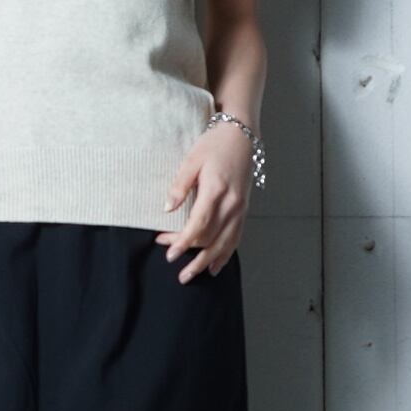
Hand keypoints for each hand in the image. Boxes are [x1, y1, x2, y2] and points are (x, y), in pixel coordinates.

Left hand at [158, 124, 252, 280]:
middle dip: (189, 252)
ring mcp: (240, 209)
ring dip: (207, 261)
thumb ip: (180, 185)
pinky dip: (225, 254)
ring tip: (191, 275)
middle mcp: (231, 204)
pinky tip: (215, 266)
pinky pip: (236, 238)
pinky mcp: (244, 210)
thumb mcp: (191, 160)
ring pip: (224, 243)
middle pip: (210, 238)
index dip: (183, 242)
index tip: (170, 254)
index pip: (198, 225)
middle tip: (172, 262)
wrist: (242, 135)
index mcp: (216, 191)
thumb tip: (167, 208)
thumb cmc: (215, 144)